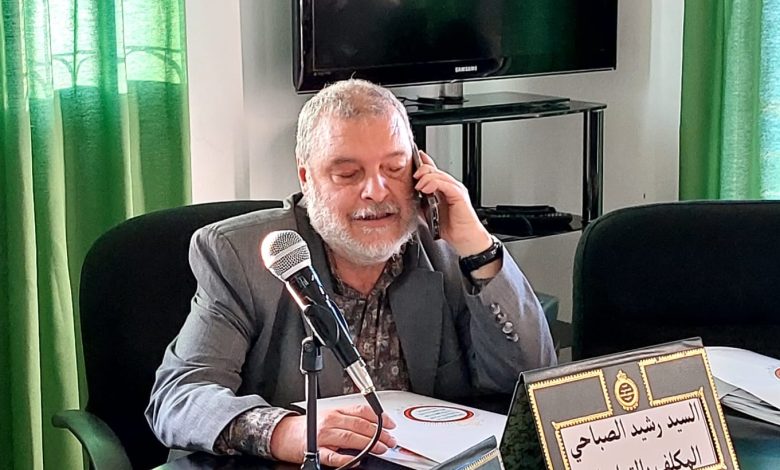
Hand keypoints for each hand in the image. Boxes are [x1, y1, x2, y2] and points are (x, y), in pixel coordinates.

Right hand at [269, 405, 396, 466]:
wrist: (283, 434)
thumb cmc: (307, 426)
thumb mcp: (328, 415)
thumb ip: (348, 418)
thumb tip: (371, 425)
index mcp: (335, 411)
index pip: (362, 411)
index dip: (379, 417)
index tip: (390, 424)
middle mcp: (331, 421)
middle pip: (360, 425)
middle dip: (379, 433)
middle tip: (391, 440)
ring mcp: (323, 436)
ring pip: (351, 438)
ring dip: (369, 444)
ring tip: (381, 449)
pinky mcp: (316, 451)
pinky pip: (333, 456)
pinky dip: (346, 459)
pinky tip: (356, 460)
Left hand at [413, 151, 492, 256]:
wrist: (465, 239)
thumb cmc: (451, 228)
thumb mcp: (429, 214)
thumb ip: (421, 203)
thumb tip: (409, 198)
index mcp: (443, 189)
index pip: (433, 171)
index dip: (423, 163)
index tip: (412, 160)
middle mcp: (450, 187)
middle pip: (434, 169)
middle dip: (421, 170)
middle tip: (412, 177)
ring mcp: (456, 189)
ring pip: (438, 174)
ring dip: (425, 177)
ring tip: (418, 186)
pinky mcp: (459, 195)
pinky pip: (445, 184)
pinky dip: (433, 184)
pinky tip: (425, 189)